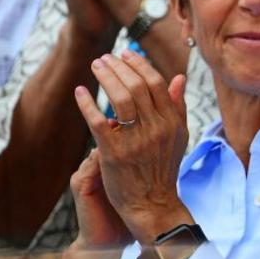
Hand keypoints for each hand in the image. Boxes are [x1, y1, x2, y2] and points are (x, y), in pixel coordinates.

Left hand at [74, 49, 192, 243]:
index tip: (125, 54)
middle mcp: (157, 129)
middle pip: (136, 85)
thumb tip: (179, 78)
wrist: (152, 204)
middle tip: (105, 58)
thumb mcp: (178, 136)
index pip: (156, 83)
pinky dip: (87, 103)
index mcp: (172, 122)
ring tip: (95, 67)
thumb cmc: (163, 169)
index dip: (139, 64)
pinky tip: (80, 92)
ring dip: (105, 77)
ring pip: (119, 98)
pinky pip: (98, 121)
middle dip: (119, 66)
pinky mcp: (114, 153)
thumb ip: (178, 106)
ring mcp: (136, 141)